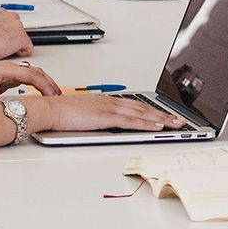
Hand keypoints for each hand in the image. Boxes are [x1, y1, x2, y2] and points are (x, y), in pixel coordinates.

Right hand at [0, 10, 32, 60]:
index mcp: (2, 13)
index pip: (12, 22)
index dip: (8, 32)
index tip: (4, 38)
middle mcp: (12, 17)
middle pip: (19, 30)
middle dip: (13, 38)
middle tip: (3, 45)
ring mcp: (17, 27)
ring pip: (23, 39)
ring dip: (16, 45)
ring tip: (4, 49)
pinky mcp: (21, 38)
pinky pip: (28, 48)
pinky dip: (22, 52)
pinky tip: (12, 53)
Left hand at [0, 62, 61, 106]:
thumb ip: (8, 108)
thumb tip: (25, 114)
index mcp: (4, 71)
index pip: (33, 75)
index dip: (46, 86)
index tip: (54, 97)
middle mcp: (6, 68)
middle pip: (36, 72)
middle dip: (50, 84)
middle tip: (59, 97)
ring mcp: (6, 72)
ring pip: (33, 74)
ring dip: (45, 84)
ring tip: (54, 96)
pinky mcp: (5, 78)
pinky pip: (27, 78)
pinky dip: (37, 85)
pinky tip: (41, 94)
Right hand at [24, 94, 180, 132]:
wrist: (48, 109)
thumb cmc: (61, 114)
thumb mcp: (84, 115)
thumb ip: (97, 119)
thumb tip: (106, 127)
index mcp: (106, 101)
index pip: (135, 106)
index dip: (152, 111)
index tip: (164, 116)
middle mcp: (111, 102)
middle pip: (143, 108)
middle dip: (163, 115)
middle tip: (179, 120)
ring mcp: (110, 108)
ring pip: (142, 113)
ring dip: (161, 119)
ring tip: (175, 124)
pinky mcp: (106, 117)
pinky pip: (131, 121)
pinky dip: (146, 123)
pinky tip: (157, 126)